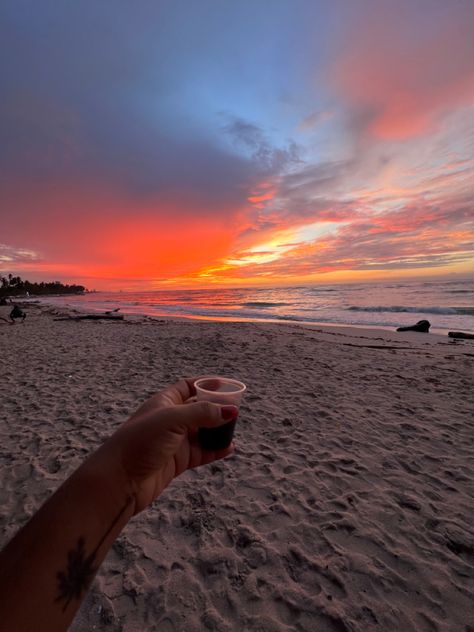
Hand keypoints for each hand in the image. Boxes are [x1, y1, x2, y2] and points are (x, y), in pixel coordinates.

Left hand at [94, 378, 236, 513]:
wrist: (120, 480)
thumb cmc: (140, 442)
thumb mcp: (172, 420)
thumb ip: (202, 413)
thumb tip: (231, 411)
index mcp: (164, 403)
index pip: (187, 387)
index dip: (205, 384)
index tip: (225, 385)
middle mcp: (169, 420)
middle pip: (198, 410)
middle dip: (216, 409)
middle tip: (236, 410)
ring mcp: (174, 441)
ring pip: (202, 432)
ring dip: (218, 431)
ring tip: (234, 430)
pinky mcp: (177, 461)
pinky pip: (202, 452)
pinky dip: (216, 450)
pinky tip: (229, 448)